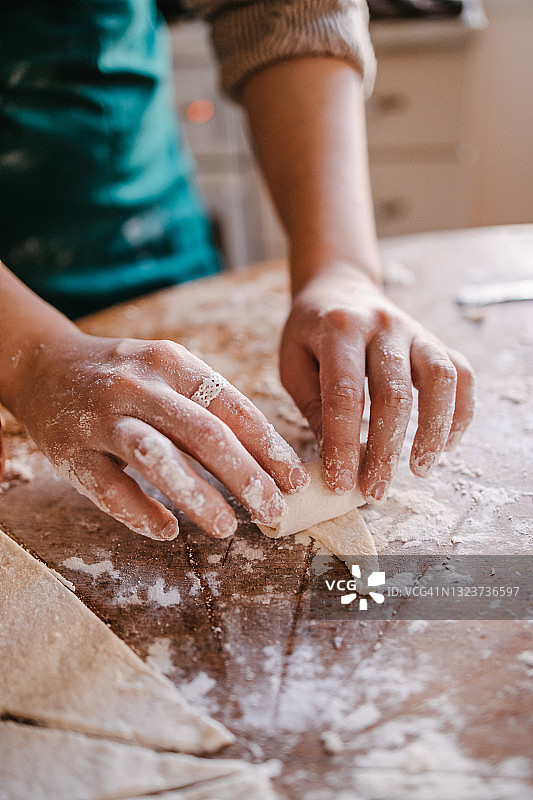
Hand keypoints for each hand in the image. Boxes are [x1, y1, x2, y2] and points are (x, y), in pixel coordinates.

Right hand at [14, 332, 308, 540]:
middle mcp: (138, 385)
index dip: (268, 446)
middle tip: (272, 511)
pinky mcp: (72, 451)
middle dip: (246, 476)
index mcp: (172, 363)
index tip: (294, 479)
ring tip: (227, 528)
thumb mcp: (168, 372)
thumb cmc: (124, 377)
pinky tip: (167, 530)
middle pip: (203, 433)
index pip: (232, 406)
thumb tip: (265, 459)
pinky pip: (110, 488)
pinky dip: (141, 512)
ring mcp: (102, 418)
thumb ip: (208, 405)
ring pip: (158, 458)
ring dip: (198, 497)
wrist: (46, 366)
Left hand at [280, 263, 475, 500]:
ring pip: (438, 381)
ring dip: (433, 431)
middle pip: (393, 393)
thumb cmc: (310, 332)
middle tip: (376, 489)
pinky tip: (446, 444)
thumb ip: (313, 405)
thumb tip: (335, 457)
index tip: (341, 482)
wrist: (339, 287)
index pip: (344, 394)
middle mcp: (381, 326)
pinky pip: (460, 374)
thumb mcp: (294, 363)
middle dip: (385, 450)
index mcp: (338, 330)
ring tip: (420, 469)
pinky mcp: (434, 340)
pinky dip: (460, 412)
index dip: (343, 443)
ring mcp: (414, 330)